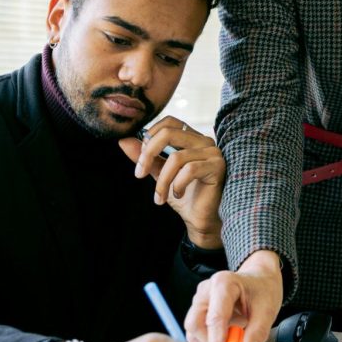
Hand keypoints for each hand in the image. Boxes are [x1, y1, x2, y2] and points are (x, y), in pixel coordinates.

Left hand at [120, 117, 224, 248]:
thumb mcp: (159, 174)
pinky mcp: (217, 166)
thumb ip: (146, 157)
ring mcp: (212, 152)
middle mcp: (204, 141)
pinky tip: (178, 194)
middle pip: (169, 133)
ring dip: (162, 181)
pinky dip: (177, 185)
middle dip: (148, 154)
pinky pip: (189, 170)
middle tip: (139, 174)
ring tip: (160, 197)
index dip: (151, 136)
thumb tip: (123, 141)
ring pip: (176, 157)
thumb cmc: (185, 196)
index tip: (141, 159)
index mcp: (192, 138)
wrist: (201, 219)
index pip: (169, 122)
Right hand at [186, 250, 282, 341]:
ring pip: (193, 330)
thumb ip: (258, 332)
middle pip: (195, 324)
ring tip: (235, 332)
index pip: (215, 318)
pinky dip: (211, 338)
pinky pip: (196, 331)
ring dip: (212, 340)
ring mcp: (199, 300)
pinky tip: (228, 331)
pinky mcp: (198, 310)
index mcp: (223, 283)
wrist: (259, 279)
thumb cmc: (262, 290)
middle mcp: (206, 290)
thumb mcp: (268, 310)